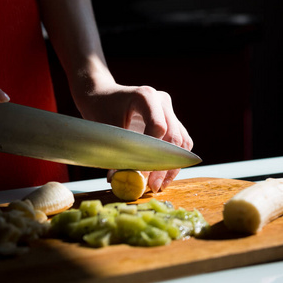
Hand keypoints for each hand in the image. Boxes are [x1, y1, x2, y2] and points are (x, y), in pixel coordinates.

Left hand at [73, 80, 192, 192]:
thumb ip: (115, 152)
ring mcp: (169, 111)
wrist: (103, 97)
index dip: (153, 154)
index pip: (158, 127)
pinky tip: (163, 176)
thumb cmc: (101, 110)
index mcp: (146, 96)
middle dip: (164, 166)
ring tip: (158, 185)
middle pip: (173, 137)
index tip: (142, 174)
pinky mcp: (171, 121)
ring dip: (172, 167)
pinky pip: (180, 143)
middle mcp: (162, 101)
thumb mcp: (105, 129)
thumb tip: (119, 180)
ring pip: (181, 142)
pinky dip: (173, 161)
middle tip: (153, 186)